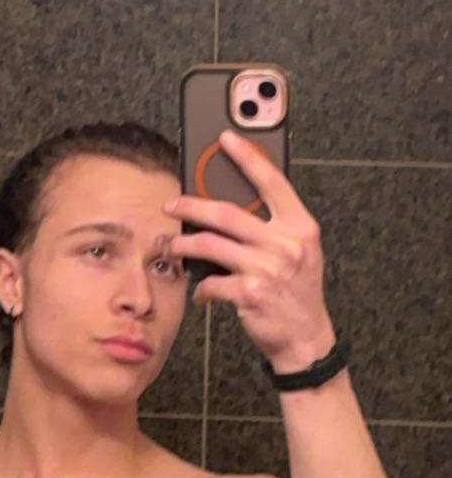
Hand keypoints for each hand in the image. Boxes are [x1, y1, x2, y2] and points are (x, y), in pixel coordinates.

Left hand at [164, 128, 335, 370]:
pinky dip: (201, 287)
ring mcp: (268, 268)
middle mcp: (286, 243)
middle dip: (192, 205)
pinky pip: (213, 282)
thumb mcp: (298, 253)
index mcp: (301, 226)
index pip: (272, 181)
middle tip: (171, 205)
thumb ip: (274, 228)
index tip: (225, 138)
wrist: (306, 339)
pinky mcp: (250, 294)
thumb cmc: (297, 293)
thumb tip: (231, 206)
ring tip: (173, 247)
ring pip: (212, 245)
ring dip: (185, 246)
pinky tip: (200, 292)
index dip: (248, 157)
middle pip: (228, 212)